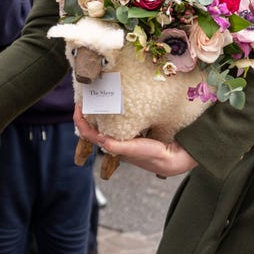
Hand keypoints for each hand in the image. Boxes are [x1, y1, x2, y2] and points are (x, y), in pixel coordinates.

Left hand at [73, 105, 199, 177]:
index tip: (77, 106)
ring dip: (100, 111)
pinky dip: (114, 111)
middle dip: (87, 113)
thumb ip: (118, 146)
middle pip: (94, 126)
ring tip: (97, 96)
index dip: (80, 120)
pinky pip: (119, 120)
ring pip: (105, 123)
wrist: (176, 158)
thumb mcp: (135, 150)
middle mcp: (116, 142)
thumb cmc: (155, 156)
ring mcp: (125, 136)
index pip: (89, 134)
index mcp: (113, 147)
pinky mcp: (135, 131)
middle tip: (86, 97)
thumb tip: (101, 139)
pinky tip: (116, 102)